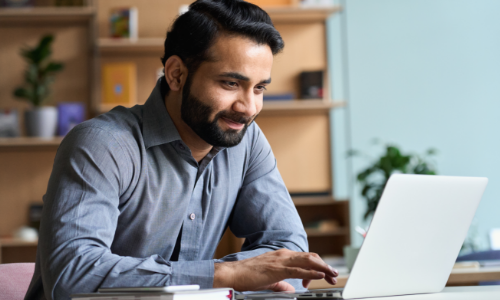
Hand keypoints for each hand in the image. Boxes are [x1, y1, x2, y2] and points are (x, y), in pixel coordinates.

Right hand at [213, 248, 337, 291]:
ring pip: (308, 261)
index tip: (323, 276)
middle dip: (324, 266)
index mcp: (282, 256)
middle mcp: (284, 255)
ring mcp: (281, 260)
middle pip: (310, 257)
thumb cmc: (248, 276)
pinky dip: (311, 272)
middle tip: (334, 275)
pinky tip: (320, 275)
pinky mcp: (278, 269)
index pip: (305, 258)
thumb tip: (291, 289)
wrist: (234, 274)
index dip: (317, 266)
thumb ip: (282, 284)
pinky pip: (298, 269)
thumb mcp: (270, 280)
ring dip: (322, 267)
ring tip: (332, 274)